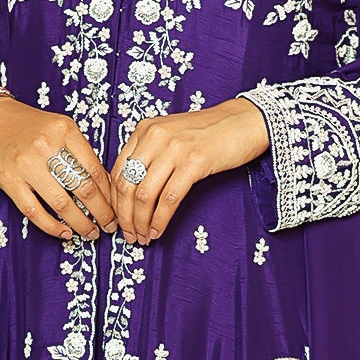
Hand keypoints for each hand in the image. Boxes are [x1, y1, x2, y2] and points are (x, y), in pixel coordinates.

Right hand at [0, 93, 118, 241]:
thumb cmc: (27, 125)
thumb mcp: (58, 127)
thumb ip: (79, 151)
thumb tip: (104, 185)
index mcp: (64, 130)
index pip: (95, 169)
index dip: (109, 194)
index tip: (116, 207)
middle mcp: (46, 146)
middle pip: (83, 188)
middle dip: (102, 213)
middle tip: (109, 226)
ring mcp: (26, 165)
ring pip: (62, 204)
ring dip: (81, 224)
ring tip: (91, 233)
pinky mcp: (9, 181)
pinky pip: (34, 211)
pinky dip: (52, 227)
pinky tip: (65, 233)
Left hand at [108, 98, 268, 242]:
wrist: (244, 121)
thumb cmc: (209, 133)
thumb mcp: (170, 136)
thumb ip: (149, 155)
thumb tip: (131, 193)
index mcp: (144, 130)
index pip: (117, 172)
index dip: (114, 202)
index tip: (118, 220)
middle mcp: (154, 137)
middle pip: (127, 186)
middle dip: (125, 217)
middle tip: (129, 235)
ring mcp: (174, 149)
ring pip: (145, 196)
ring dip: (141, 223)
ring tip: (144, 237)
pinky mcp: (194, 162)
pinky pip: (169, 199)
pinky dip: (160, 220)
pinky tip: (159, 231)